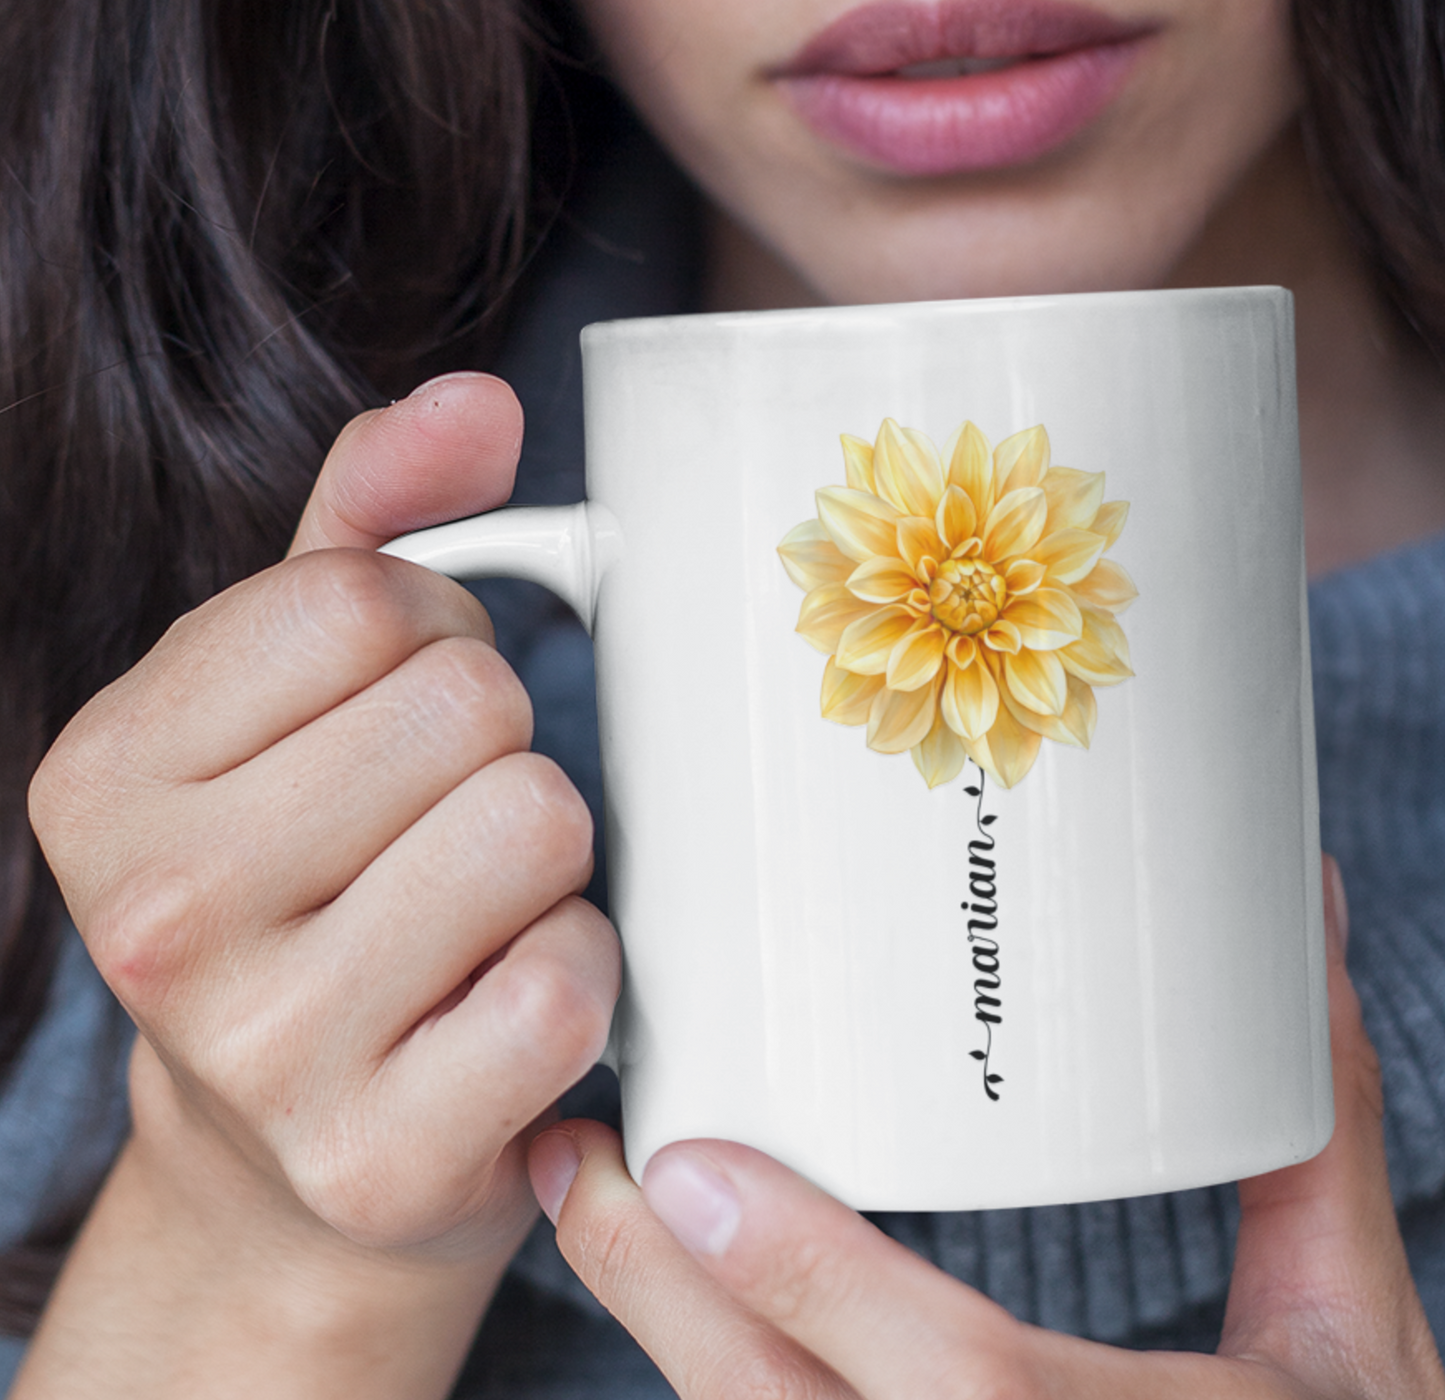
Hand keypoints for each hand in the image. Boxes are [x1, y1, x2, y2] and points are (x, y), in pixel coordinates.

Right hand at [23, 374, 618, 1396]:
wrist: (294, 1157)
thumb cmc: (310, 885)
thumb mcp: (290, 694)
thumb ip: (371, 521)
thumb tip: (479, 402)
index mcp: (107, 777)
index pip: (363, 600)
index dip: (432, 636)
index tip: (401, 716)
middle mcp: (157, 916)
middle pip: (468, 707)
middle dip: (495, 748)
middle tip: (443, 826)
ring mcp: (263, 1052)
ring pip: (536, 826)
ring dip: (545, 857)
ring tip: (475, 910)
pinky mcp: (381, 1157)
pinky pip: (568, 981)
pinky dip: (575, 973)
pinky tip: (502, 1005)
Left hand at [531, 859, 1444, 1399]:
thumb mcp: (1355, 1343)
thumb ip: (1312, 1141)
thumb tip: (1297, 917)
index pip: (963, 1387)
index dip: (817, 1283)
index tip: (689, 1168)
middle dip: (661, 1298)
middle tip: (580, 1161)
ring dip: (658, 1325)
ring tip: (590, 1194)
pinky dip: (709, 1362)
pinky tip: (665, 1276)